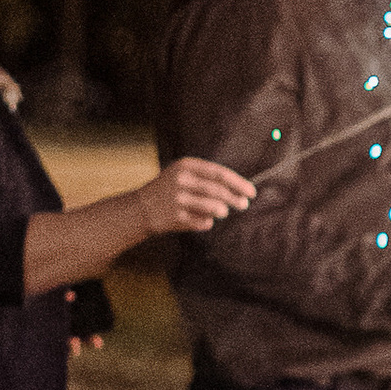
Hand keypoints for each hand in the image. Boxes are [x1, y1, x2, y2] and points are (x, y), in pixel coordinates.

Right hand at [140, 157, 255, 234]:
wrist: (139, 208)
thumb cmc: (168, 190)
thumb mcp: (182, 174)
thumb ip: (206, 177)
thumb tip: (238, 188)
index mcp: (186, 166)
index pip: (219, 173)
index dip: (238, 183)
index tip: (251, 192)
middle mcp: (181, 181)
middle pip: (218, 191)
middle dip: (235, 199)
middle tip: (244, 205)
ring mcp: (177, 199)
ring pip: (212, 207)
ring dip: (222, 210)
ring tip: (224, 212)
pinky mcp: (174, 217)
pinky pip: (201, 222)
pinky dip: (207, 223)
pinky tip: (206, 221)